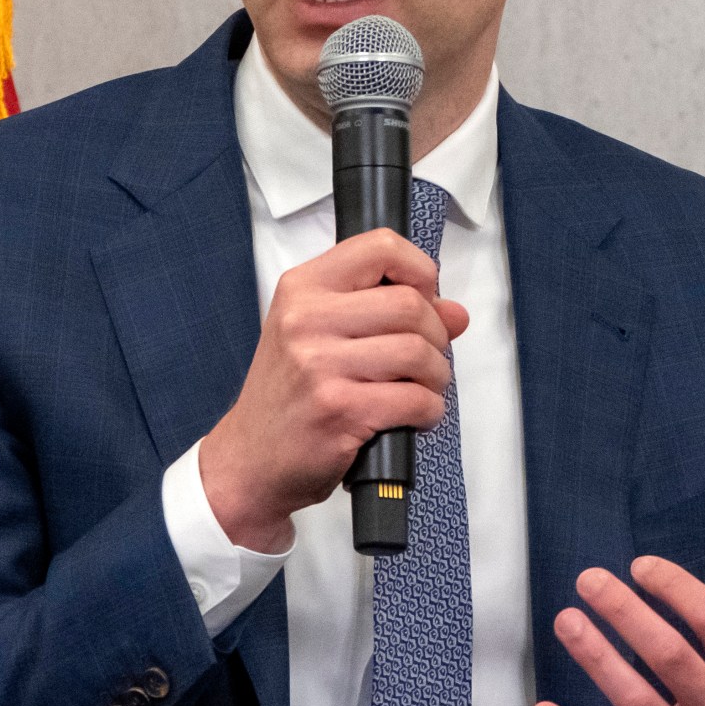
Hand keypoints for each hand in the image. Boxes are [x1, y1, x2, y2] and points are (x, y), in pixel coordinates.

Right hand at [200, 229, 467, 551]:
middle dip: (435, 335)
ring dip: (436, 376)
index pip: (379, 247)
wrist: (250, 458)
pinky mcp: (339, 409)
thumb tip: (454, 312)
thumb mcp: (319, 337)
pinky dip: (429, 411)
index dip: (419, 271)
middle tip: (425, 358)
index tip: (422, 298)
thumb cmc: (287, 396)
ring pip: (419, 352)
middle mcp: (306, 319)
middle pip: (409, 304)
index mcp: (301, 289)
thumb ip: (385, 314)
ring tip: (421, 388)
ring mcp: (319, 365)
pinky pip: (416, 399)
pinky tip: (413, 416)